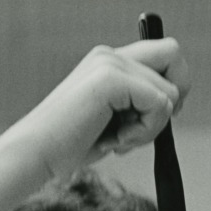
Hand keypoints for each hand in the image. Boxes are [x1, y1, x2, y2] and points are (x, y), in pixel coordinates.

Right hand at [9, 39, 189, 179]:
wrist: (36, 155)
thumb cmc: (67, 146)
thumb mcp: (111, 122)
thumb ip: (137, 106)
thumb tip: (171, 106)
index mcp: (109, 62)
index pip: (164, 55)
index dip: (171, 87)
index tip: (150, 121)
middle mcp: (111, 55)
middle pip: (174, 59)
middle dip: (169, 102)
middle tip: (140, 129)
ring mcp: (110, 64)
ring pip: (169, 92)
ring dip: (150, 128)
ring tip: (117, 140)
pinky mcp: (111, 80)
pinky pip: (158, 104)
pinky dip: (144, 132)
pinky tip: (115, 141)